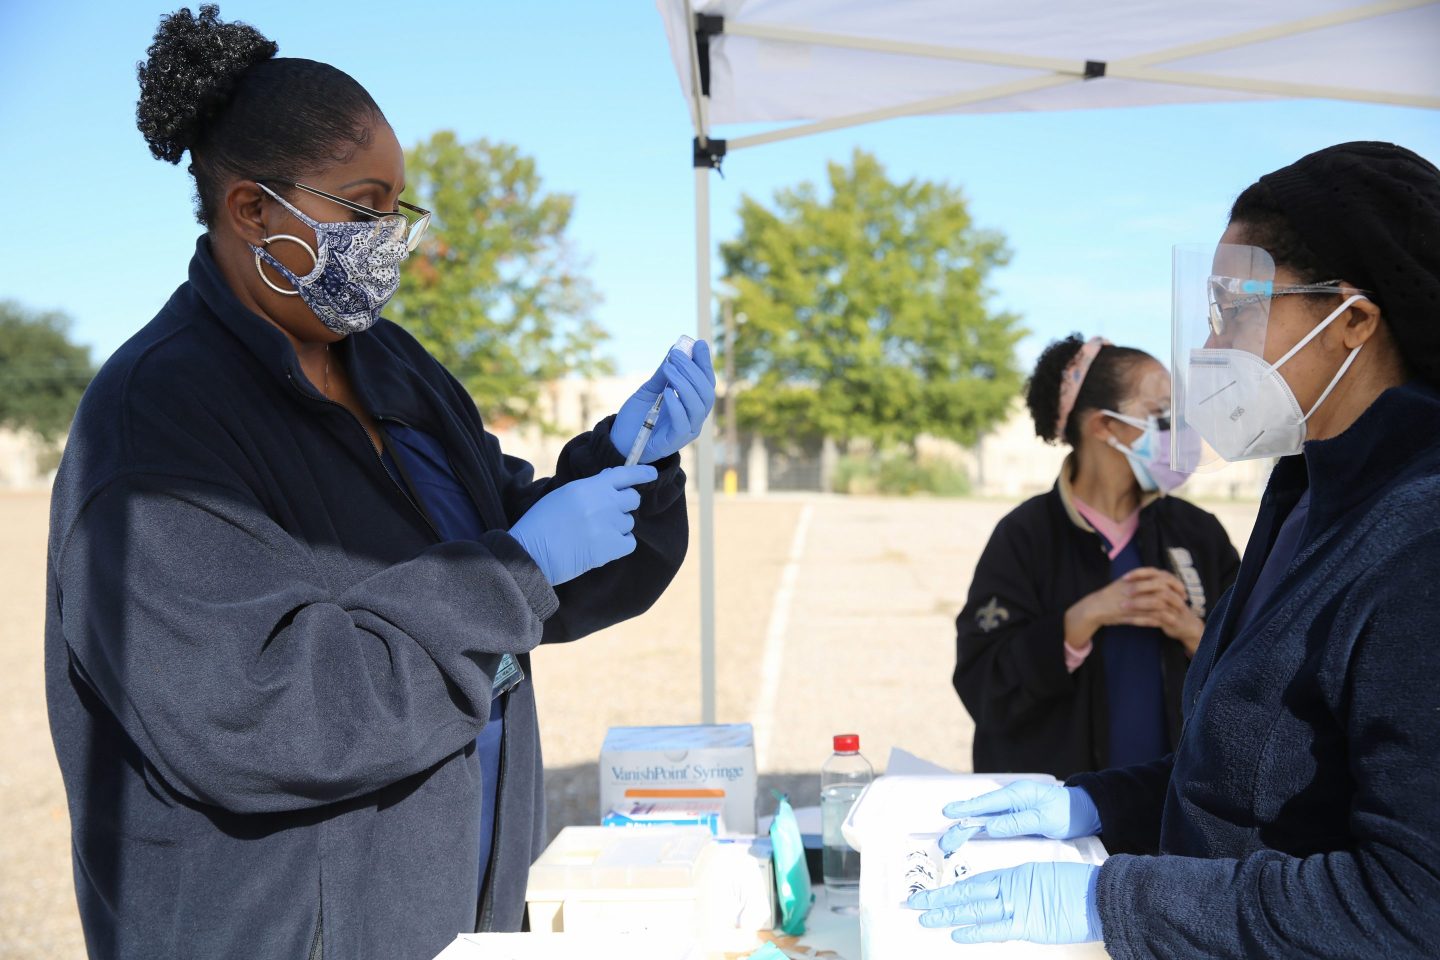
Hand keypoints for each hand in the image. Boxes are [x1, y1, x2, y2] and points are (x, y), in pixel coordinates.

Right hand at [507, 465, 656, 585]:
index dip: (641, 473)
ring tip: (594, 534)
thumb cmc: (541, 524)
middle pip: (633, 499)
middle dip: (625, 504)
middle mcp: (603, 503)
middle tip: (610, 513)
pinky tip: (602, 546)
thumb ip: (590, 487)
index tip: (652, 473)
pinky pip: (630, 542)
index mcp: (589, 487)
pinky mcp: (610, 548)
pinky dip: (620, 545)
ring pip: (629, 522)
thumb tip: (612, 478)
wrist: (530, 553)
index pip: (624, 474)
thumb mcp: (563, 495)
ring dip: (618, 527)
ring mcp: (608, 526)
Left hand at [610, 340, 715, 462]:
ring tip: (669, 369)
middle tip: (676, 355)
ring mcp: (688, 431)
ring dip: (685, 384)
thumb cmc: (637, 416)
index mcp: (692, 404)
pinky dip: (677, 406)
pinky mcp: (675, 441)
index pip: (706, 382)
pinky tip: (667, 393)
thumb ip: (664, 374)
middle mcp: (695, 417)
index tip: (699, 344)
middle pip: (706, 392)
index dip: (704, 363)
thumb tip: (676, 350)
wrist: (619, 441)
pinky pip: (683, 423)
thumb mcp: (650, 390)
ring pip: (698, 406)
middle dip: (693, 370)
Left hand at [908, 861, 1100, 944]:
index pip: (973, 884)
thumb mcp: (1042, 876)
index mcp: (1013, 874)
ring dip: (948, 915)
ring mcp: (1017, 907)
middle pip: (966, 895)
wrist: (1099, 895)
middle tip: (915, 904)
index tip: (931, 894)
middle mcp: (1010, 888)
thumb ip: (1021, 886)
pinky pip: (995, 930)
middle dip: (939, 900)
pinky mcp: (1027, 926)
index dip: (951, 889)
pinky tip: (955, 933)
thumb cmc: (1077, 885)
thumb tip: (1006, 895)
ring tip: (925, 918)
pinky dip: (975, 932)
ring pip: (974, 910)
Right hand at [938, 781, 1099, 852]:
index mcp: (1016, 795)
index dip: (966, 809)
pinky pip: (992, 824)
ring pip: (984, 819)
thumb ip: (1017, 823)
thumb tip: (989, 828)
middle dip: (961, 825)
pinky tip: (967, 837)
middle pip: (980, 813)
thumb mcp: (1044, 819)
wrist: (1084, 812)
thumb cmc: (1067, 813)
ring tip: (950, 842)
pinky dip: (978, 830)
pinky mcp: (1014, 819)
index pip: (986, 802)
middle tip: (946, 841)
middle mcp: (1010, 800)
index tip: (948, 812)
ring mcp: (1011, 809)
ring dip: (966, 829)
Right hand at [1064, 567, 1194, 649]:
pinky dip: (1158, 620)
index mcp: (1136, 578)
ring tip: (1176, 615)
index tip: (1182, 590)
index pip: (1163, 576)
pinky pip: (1148, 616)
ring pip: (1158, 603)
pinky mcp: (1130, 613)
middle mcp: (1136, 586)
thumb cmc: (1111, 595)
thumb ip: (1141, 579)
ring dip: (1169, 610)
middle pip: (1163, 589)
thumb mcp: (1126, 582)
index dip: (1175, 583)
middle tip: (1183, 604)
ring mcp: (1133, 599)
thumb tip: (1158, 578)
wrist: (1095, 607)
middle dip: (1176, 597)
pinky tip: (1163, 623)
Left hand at [1122, 568, 1204, 656]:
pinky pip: (1156, 618)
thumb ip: (1146, 586)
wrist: (1184, 624)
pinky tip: (1129, 620)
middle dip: (1140, 587)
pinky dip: (1142, 619)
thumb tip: (1123, 580)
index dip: (1139, 573)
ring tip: (1123, 606)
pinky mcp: (1172, 620)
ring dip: (1139, 604)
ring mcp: (1173, 607)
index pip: (1154, 572)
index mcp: (1168, 582)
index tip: (1124, 578)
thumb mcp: (1158, 593)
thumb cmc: (1167, 606)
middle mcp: (1172, 592)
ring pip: (1157, 602)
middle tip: (1124, 592)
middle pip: (1158, 585)